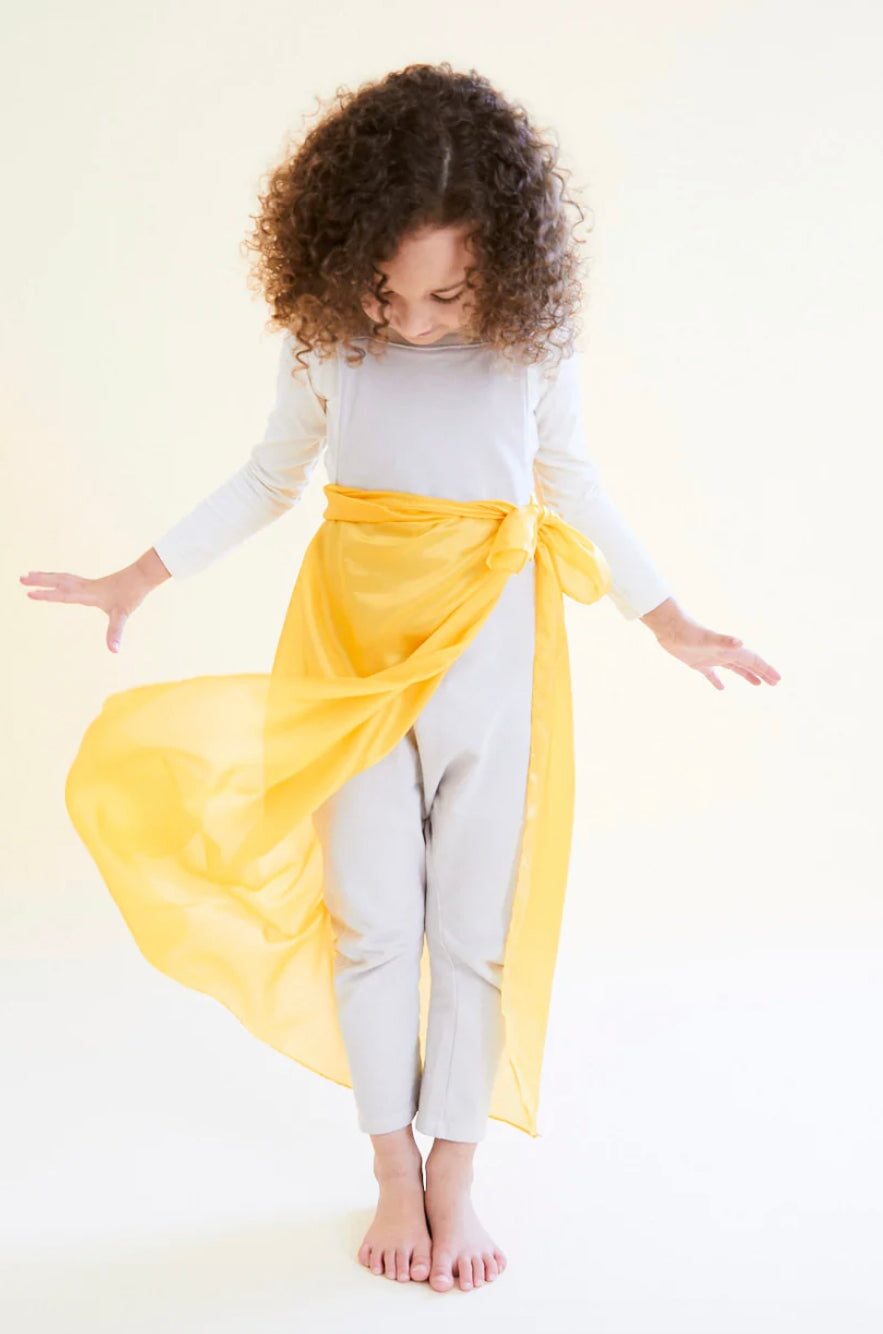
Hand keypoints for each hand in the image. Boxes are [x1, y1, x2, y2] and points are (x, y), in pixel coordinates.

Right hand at [19, 547, 170, 654]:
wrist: (142, 576)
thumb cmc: (132, 594)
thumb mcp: (123, 615)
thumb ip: (116, 632)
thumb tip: (114, 650)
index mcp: (88, 595)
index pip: (63, 595)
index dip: (46, 594)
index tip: (29, 593)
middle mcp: (85, 587)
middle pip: (58, 581)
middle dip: (39, 581)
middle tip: (20, 578)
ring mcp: (89, 584)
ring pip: (62, 577)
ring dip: (46, 576)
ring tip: (30, 575)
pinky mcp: (93, 583)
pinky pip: (69, 578)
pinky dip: (58, 578)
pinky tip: (55, 580)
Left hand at [640, 599, 780, 690]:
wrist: (668, 626)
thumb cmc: (688, 631)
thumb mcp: (707, 639)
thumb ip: (724, 641)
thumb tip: (740, 643)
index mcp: (729, 649)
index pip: (753, 660)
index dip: (766, 669)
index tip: (778, 679)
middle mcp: (723, 653)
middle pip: (748, 664)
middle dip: (762, 673)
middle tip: (775, 683)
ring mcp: (711, 657)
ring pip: (734, 668)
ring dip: (747, 675)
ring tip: (758, 685)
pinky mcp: (697, 662)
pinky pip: (711, 674)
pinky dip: (717, 681)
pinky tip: (721, 688)